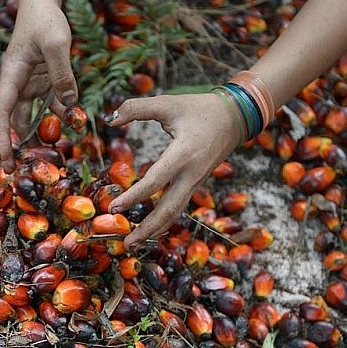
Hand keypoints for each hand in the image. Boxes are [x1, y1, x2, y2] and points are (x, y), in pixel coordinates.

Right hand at [0, 0, 77, 172]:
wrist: (43, 2)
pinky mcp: (43, 80)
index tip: (4, 159)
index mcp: (11, 75)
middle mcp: (16, 83)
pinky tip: (75, 121)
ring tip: (55, 150)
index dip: (0, 138)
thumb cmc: (45, 19)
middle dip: (11, 144)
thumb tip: (70, 105)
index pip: (0, 112)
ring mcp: (29, 82)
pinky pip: (50, 102)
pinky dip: (61, 113)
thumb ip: (63, 75)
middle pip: (9, 119)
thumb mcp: (57, 44)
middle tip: (14, 169)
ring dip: (43, 130)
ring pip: (32, 114)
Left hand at [106, 93, 240, 248]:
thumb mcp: (168, 103)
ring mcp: (195, 181)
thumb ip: (137, 108)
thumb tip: (110, 119)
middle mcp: (191, 173)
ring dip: (155, 229)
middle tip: (127, 244)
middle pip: (168, 209)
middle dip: (147, 228)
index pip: (155, 181)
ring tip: (134, 243)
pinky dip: (164, 219)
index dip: (133, 196)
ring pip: (175, 212)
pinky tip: (149, 228)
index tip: (114, 207)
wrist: (236, 117)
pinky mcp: (196, 183)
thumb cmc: (200, 109)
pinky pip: (179, 206)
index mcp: (183, 154)